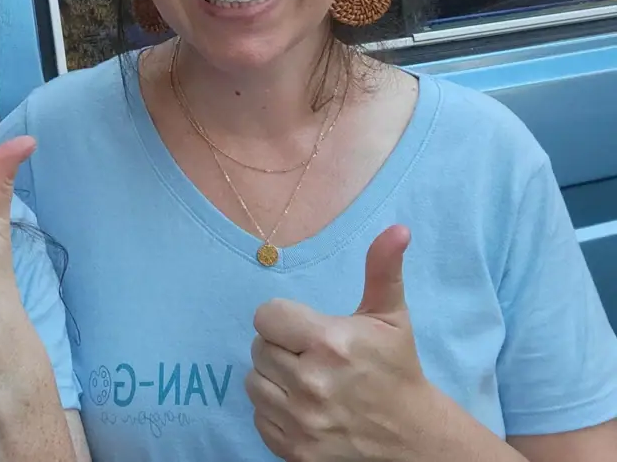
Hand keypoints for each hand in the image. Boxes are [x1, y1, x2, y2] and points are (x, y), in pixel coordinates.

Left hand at [246, 225, 430, 461]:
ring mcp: (301, 421)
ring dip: (273, 378)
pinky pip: (259, 417)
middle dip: (281, 347)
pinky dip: (274, 411)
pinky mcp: (295, 451)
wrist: (413, 438)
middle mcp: (311, 383)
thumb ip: (383, 270)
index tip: (307, 328)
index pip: (266, 316)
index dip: (284, 319)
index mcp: (329, 342)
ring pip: (254, 382)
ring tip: (304, 379)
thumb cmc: (396, 369)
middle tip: (310, 355)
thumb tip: (397, 229)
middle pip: (258, 348)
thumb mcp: (390, 316)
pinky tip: (302, 406)